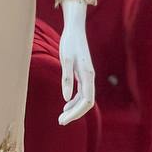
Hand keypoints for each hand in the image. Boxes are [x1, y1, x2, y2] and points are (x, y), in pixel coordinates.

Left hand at [58, 0, 95, 124]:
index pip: (87, 101)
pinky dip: (74, 101)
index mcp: (88, 75)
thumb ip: (67, 78)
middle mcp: (90, 78)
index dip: (76, 113)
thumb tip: (66, 98)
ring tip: (61, 116)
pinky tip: (66, 104)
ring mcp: (87, 76)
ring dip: (74, 109)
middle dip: (75, 114)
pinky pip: (82, 92)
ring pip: (85, 99)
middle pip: (87, 103)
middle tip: (60, 122)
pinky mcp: (83, 74)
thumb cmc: (69, 43)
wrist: (75, 30)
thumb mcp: (65, 60)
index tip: (64, 120)